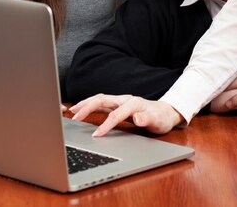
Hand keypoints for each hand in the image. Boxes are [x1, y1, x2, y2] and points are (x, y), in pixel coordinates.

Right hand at [69, 94, 183, 135]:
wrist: (164, 112)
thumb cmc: (160, 118)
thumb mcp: (157, 121)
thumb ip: (147, 119)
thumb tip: (137, 118)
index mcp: (133, 103)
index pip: (116, 114)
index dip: (105, 125)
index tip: (96, 136)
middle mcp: (124, 100)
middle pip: (103, 100)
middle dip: (88, 107)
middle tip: (74, 117)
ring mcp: (120, 101)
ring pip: (99, 99)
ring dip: (85, 104)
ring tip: (72, 111)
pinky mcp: (117, 105)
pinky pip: (100, 103)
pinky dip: (89, 105)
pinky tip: (81, 110)